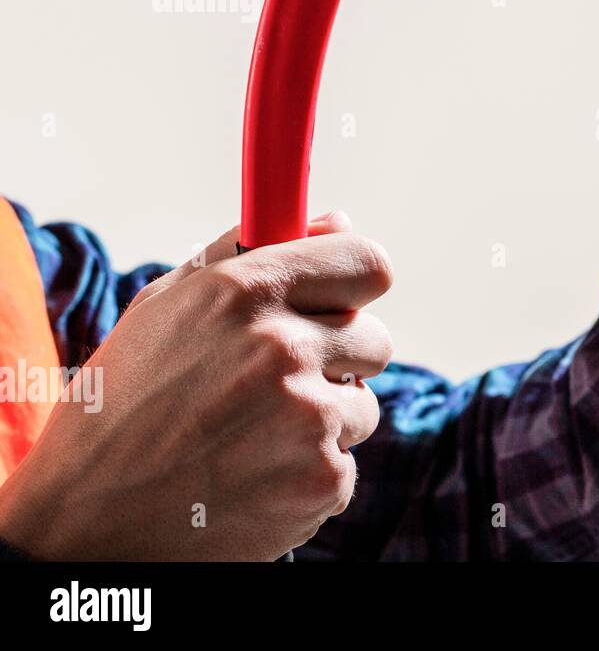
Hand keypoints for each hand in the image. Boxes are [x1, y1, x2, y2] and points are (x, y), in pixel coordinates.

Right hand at [0, 212, 392, 559]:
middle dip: (338, 360)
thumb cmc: (124, 400)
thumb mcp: (168, 306)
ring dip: (322, 421)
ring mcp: (306, 416)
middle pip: (374, 339)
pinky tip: (252, 478)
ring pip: (362, 406)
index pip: (367, 265)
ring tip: (252, 436)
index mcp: (246, 291)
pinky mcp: (320, 478)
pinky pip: (344, 464)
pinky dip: (307, 475)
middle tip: (280, 383)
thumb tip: (339, 220)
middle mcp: (283, 347)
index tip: (344, 302)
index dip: (356, 287)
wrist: (85, 518)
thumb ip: (253, 250)